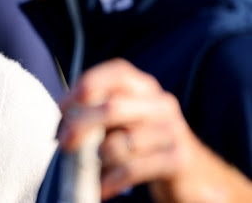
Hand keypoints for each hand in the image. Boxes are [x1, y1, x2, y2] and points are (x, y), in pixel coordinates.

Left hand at [56, 58, 251, 201]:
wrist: (196, 175)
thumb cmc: (147, 144)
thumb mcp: (125, 121)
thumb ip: (100, 112)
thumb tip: (65, 119)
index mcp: (146, 87)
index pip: (117, 72)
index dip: (86, 85)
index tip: (63, 107)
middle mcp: (161, 104)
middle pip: (113, 107)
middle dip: (81, 125)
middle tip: (64, 142)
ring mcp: (173, 131)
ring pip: (120, 143)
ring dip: (96, 159)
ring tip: (91, 168)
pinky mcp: (178, 160)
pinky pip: (132, 169)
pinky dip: (110, 180)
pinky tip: (102, 186)